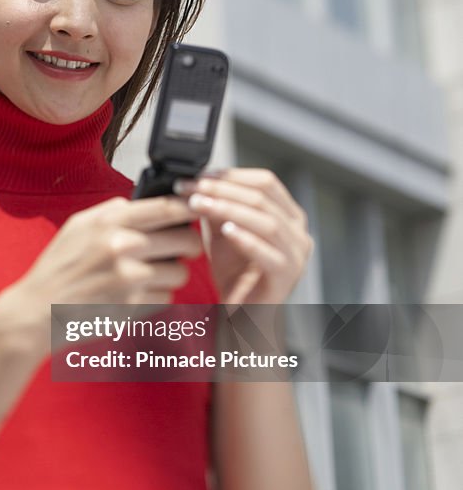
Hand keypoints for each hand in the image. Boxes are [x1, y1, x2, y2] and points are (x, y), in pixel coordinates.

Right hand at [0, 195, 203, 356]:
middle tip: (182, 249)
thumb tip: (145, 203)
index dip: (191, 207)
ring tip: (150, 275)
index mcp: (110, 221)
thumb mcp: (78, 225)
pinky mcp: (133, 306)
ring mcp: (129, 278)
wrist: (37, 310)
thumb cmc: (58, 267)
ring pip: (181, 272)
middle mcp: (122, 246)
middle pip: (186, 240)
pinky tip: (135, 294)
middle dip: (189, 245)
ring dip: (172, 274)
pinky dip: (156, 296)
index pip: (167, 208)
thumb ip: (112, 210)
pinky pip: (166, 298)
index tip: (199, 208)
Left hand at [174, 169, 313, 305]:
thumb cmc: (234, 274)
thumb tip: (199, 180)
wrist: (241, 314)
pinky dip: (247, 239)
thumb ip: (218, 205)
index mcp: (288, 214)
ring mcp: (297, 254)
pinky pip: (268, 254)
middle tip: (190, 188)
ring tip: (198, 205)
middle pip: (262, 198)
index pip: (265, 182)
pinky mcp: (287, 276)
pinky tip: (226, 231)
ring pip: (265, 221)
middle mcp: (298, 231)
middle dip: (222, 189)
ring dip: (228, 209)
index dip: (231, 175)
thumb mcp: (223, 231)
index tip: (198, 176)